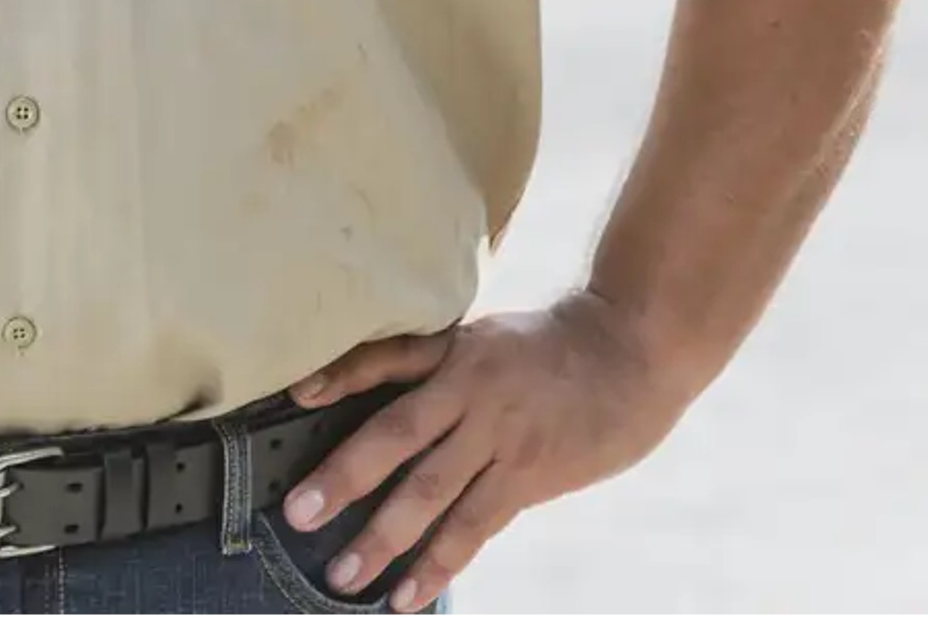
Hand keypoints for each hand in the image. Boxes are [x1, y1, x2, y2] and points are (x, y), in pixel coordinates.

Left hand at [280, 295, 694, 609]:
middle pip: (395, 433)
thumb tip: (397, 404)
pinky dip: (438, 563)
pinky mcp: (528, 475)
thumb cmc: (555, 343)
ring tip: (344, 575)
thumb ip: (445, 366)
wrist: (631, 349)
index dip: (340, 374)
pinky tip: (409, 593)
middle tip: (298, 512)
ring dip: (383, 536)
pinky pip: (474, 526)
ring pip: (430, 491)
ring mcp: (500, 435)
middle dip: (343, 476)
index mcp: (456, 348)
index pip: (386, 358)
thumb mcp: (491, 336)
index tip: (296, 395)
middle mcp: (470, 388)